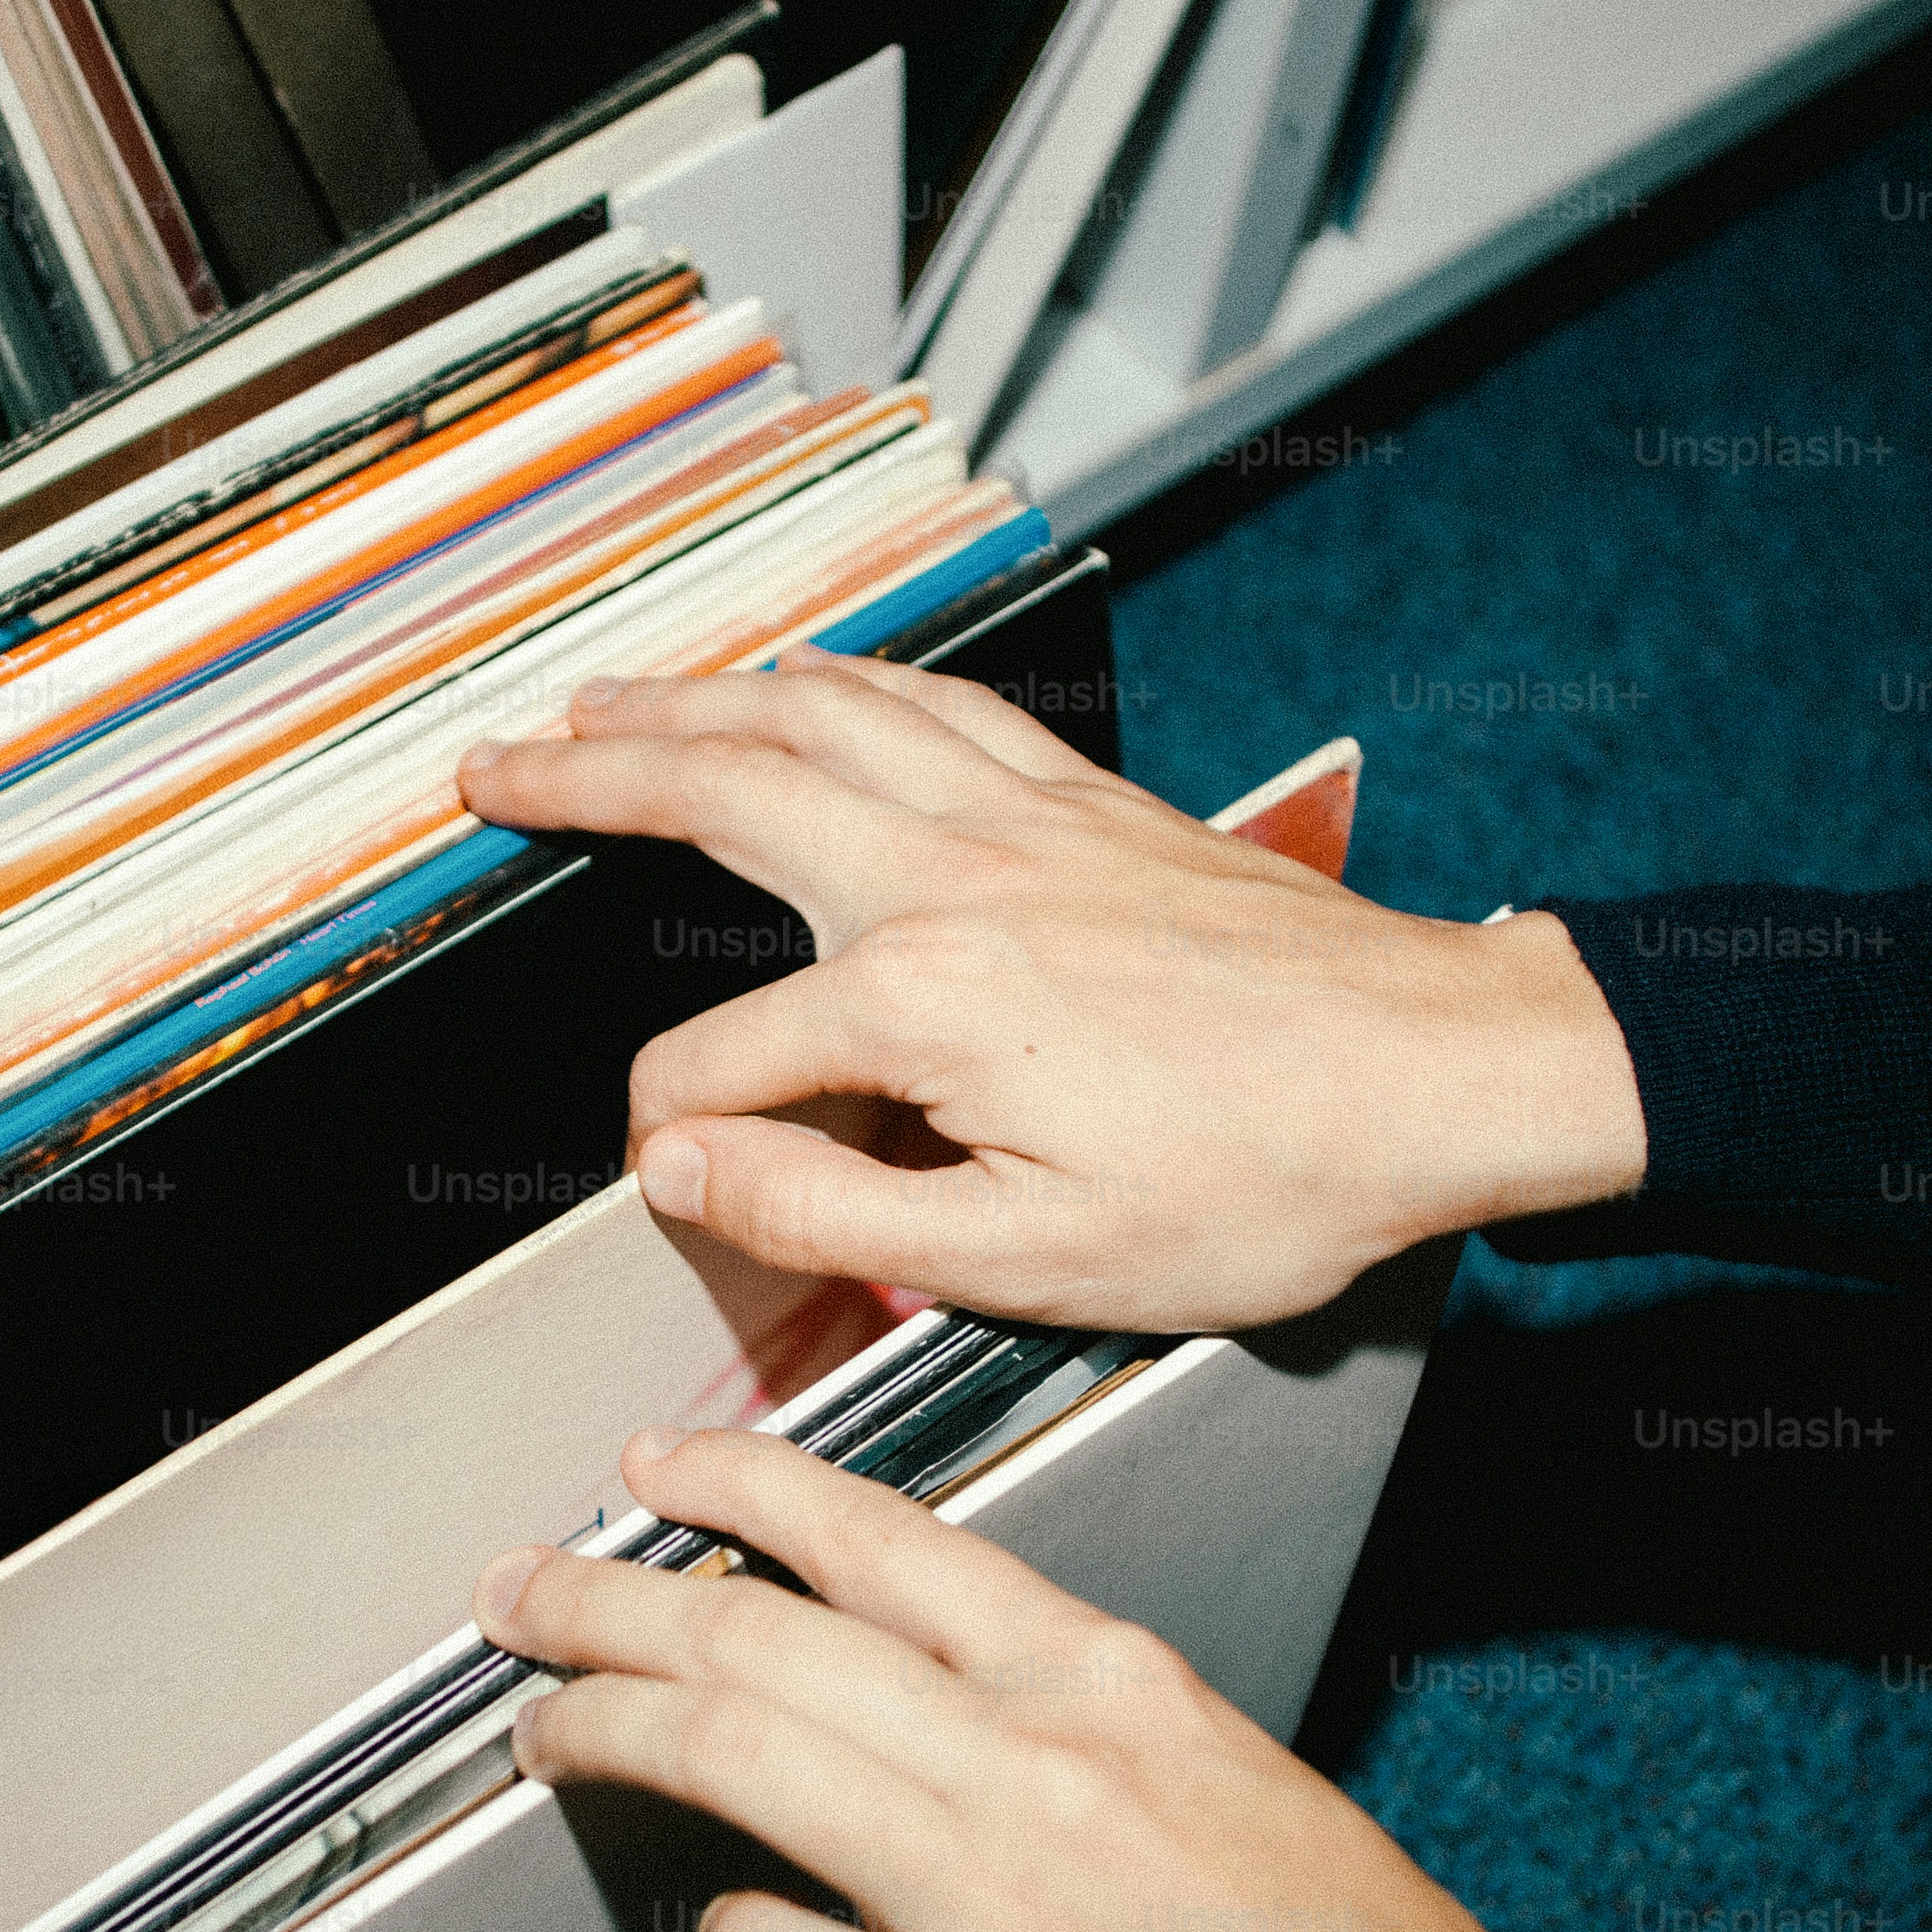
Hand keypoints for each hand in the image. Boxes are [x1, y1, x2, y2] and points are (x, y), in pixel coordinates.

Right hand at [455, 652, 1645, 1333]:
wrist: (1439, 1076)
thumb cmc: (1267, 1178)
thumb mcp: (1032, 1259)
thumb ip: (829, 1213)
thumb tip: (685, 1168)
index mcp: (923, 999)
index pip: (718, 1065)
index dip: (674, 1140)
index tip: (674, 1184)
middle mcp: (955, 874)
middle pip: (724, 788)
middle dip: (587, 774)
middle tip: (492, 767)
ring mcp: (1025, 819)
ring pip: (819, 712)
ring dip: (693, 696)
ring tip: (604, 700)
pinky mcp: (1090, 802)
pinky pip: (933, 701)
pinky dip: (843, 676)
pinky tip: (804, 673)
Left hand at [475, 1426, 1828, 1931]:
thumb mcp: (1240, 1777)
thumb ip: (1092, 1729)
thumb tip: (961, 1714)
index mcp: (1113, 1688)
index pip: (877, 1537)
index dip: (739, 1488)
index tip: (662, 1472)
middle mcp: (1031, 1769)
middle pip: (755, 1634)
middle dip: (606, 1599)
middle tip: (529, 1590)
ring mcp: (977, 1906)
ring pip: (728, 1757)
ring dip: (605, 1728)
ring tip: (547, 1722)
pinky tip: (713, 1931)